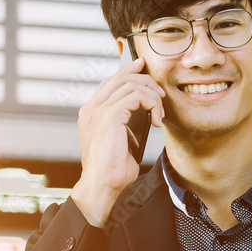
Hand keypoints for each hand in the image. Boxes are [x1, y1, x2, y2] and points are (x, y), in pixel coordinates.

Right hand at [72, 55, 164, 225]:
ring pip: (130, 85)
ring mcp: (98, 111)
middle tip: (160, 94)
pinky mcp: (110, 116)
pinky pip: (136, 97)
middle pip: (119, 78)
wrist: (102, 184)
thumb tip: (144, 117)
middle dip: (144, 80)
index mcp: (92, 113)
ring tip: (160, 111)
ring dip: (151, 95)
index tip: (142, 65)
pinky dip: (151, 104)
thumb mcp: (122, 142)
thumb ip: (127, 125)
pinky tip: (156, 119)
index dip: (127, 71)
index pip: (109, 82)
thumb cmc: (112, 170)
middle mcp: (92, 109)